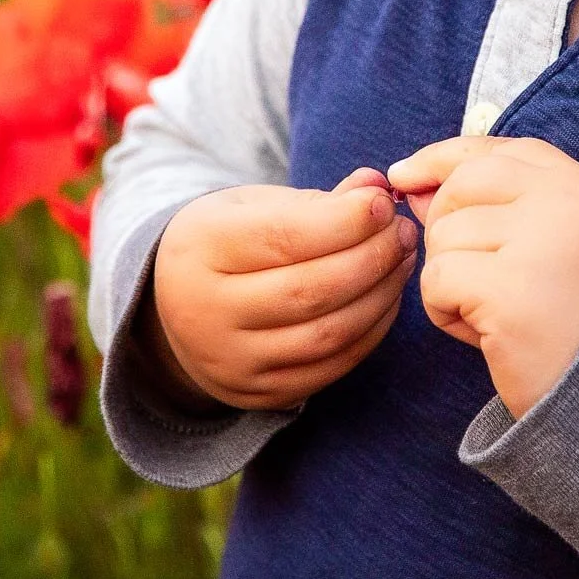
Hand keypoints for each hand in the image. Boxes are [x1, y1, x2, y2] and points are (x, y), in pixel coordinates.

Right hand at [145, 167, 418, 410]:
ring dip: (381, 294)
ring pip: (328, 333)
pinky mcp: (259, 394)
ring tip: (402, 258)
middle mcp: (207, 313)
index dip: (346, 220)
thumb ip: (319, 199)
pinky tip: (387, 297)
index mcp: (201, 249)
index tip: (384, 202)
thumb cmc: (230, 242)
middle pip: (311, 290)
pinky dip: (372, 330)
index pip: (284, 238)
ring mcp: (232, 361)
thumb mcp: (256, 206)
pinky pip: (332, 366)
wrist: (175, 308)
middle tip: (403, 231)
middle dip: (373, 256)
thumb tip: (377, 185)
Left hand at [387, 136, 578, 419]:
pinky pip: (438, 278)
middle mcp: (570, 203)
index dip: (448, 159)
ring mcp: (542, 243)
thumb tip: (411, 183)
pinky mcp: (511, 291)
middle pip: (466, 183)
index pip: (503, 150)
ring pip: (445, 233)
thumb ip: (493, 209)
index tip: (408, 175)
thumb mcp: (554, 251)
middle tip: (469, 277)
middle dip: (445, 226)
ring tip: (489, 314)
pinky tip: (480, 334)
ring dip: (449, 278)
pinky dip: (444, 310)